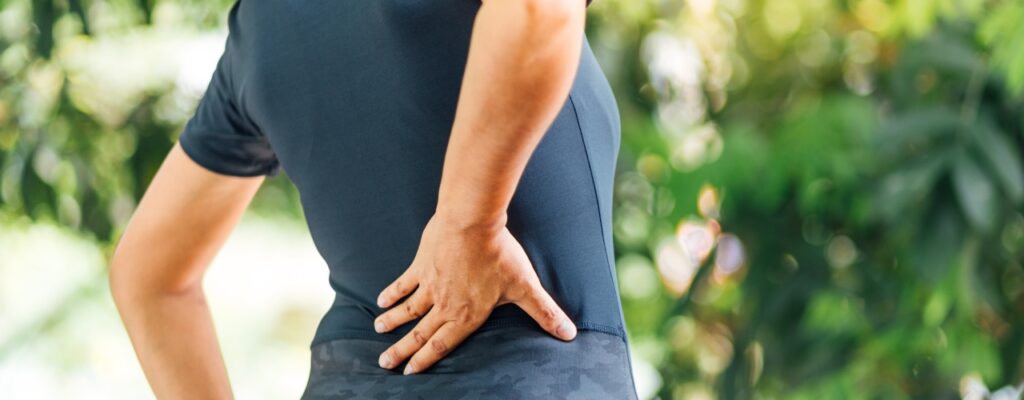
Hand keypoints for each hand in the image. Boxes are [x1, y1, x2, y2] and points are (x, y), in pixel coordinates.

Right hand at [373, 212, 576, 374]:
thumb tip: (569, 334)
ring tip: (379, 333)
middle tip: (385, 363)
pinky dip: (392, 293)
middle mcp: (444, 304)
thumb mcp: (525, 287)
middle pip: (420, 333)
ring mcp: (430, 285)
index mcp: (467, 315)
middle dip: (403, 351)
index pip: (443, 344)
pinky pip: (403, 283)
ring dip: (393, 323)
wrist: (472, 221)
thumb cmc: (500, 254)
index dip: (426, 359)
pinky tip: (381, 300)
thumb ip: (545, 313)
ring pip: (408, 310)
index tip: (411, 372)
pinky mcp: (421, 265)